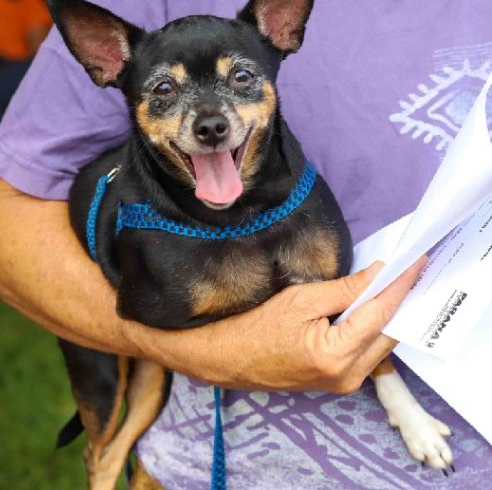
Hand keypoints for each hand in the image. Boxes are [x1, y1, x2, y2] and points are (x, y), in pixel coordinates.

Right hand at [156, 258, 425, 392]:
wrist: (229, 359)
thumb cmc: (257, 325)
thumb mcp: (300, 300)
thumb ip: (344, 290)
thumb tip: (378, 275)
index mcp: (336, 356)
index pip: (380, 313)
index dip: (400, 285)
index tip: (417, 262)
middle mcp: (348, 377)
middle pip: (389, 333)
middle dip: (401, 300)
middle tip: (411, 270)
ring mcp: (345, 384)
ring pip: (382, 344)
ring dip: (389, 314)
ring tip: (397, 283)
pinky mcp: (339, 382)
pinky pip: (369, 352)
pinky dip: (375, 328)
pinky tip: (375, 306)